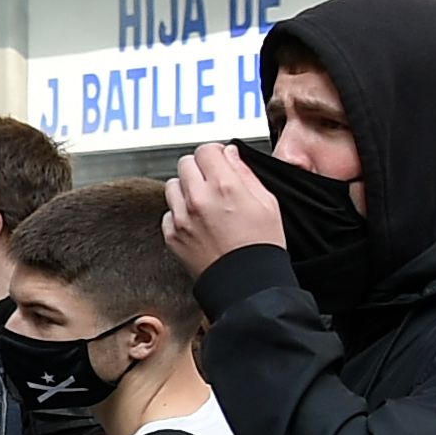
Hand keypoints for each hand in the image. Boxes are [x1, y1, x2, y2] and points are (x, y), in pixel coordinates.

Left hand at [163, 140, 286, 272]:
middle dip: (199, 168)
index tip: (220, 161)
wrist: (247, 284)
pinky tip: (197, 222)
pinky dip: (179, 213)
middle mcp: (198, 199)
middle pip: (185, 163)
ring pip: (172, 185)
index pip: (206, 150)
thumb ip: (245, 172)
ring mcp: (182, 218)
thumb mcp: (267, 203)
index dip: (215, 154)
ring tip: (204, 203)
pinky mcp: (172, 235)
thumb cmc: (261, 246)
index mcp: (225, 187)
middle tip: (212, 181)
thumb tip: (230, 153)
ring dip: (186, 189)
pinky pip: (168, 212)